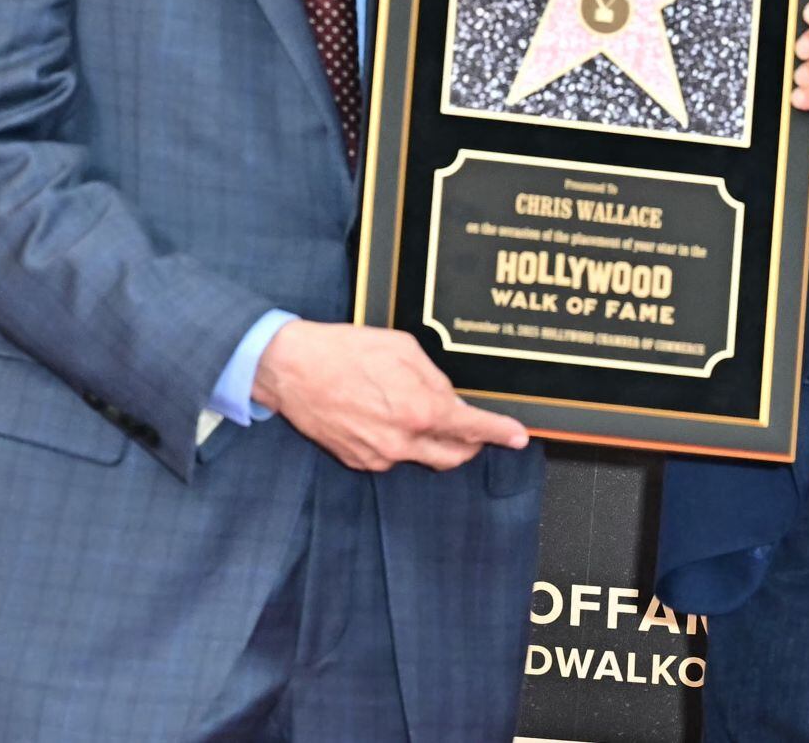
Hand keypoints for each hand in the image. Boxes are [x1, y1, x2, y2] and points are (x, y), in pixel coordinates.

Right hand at [253, 321, 528, 471]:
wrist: (291, 370)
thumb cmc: (343, 351)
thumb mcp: (401, 348)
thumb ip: (434, 377)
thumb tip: (451, 398)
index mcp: (420, 411)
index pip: (474, 429)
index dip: (501, 433)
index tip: (518, 437)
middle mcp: (403, 441)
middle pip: (454, 456)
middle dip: (469, 442)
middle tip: (466, 421)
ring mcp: (380, 456)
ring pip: (422, 456)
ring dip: (428, 437)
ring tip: (405, 403)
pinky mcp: (359, 461)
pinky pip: (392, 455)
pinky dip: (399, 439)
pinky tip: (380, 412)